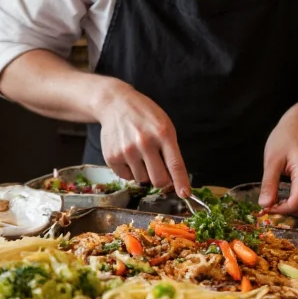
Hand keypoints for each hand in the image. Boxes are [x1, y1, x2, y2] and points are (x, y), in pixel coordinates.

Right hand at [94, 79, 190, 196]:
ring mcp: (127, 151)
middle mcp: (145, 143)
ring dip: (144, 171)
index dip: (181, 182)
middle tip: (157, 168)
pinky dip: (129, 170)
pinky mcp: (112, 157)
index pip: (175, 164)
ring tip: (139, 152)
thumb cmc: (144, 116)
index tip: (185, 194)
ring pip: (142, 180)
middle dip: (161, 179)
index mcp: (163, 134)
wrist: (115, 104)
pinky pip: (127, 177)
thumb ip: (170, 149)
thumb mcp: (164, 125)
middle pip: (158, 180)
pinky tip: (127, 153)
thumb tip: (175, 179)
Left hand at [258, 106, 297, 215]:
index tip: (267, 208)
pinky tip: (290, 198)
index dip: (282, 210)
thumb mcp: (272, 159)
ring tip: (280, 203)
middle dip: (289, 212)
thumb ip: (269, 184)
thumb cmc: (286, 137)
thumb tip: (264, 205)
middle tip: (272, 206)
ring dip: (297, 210)